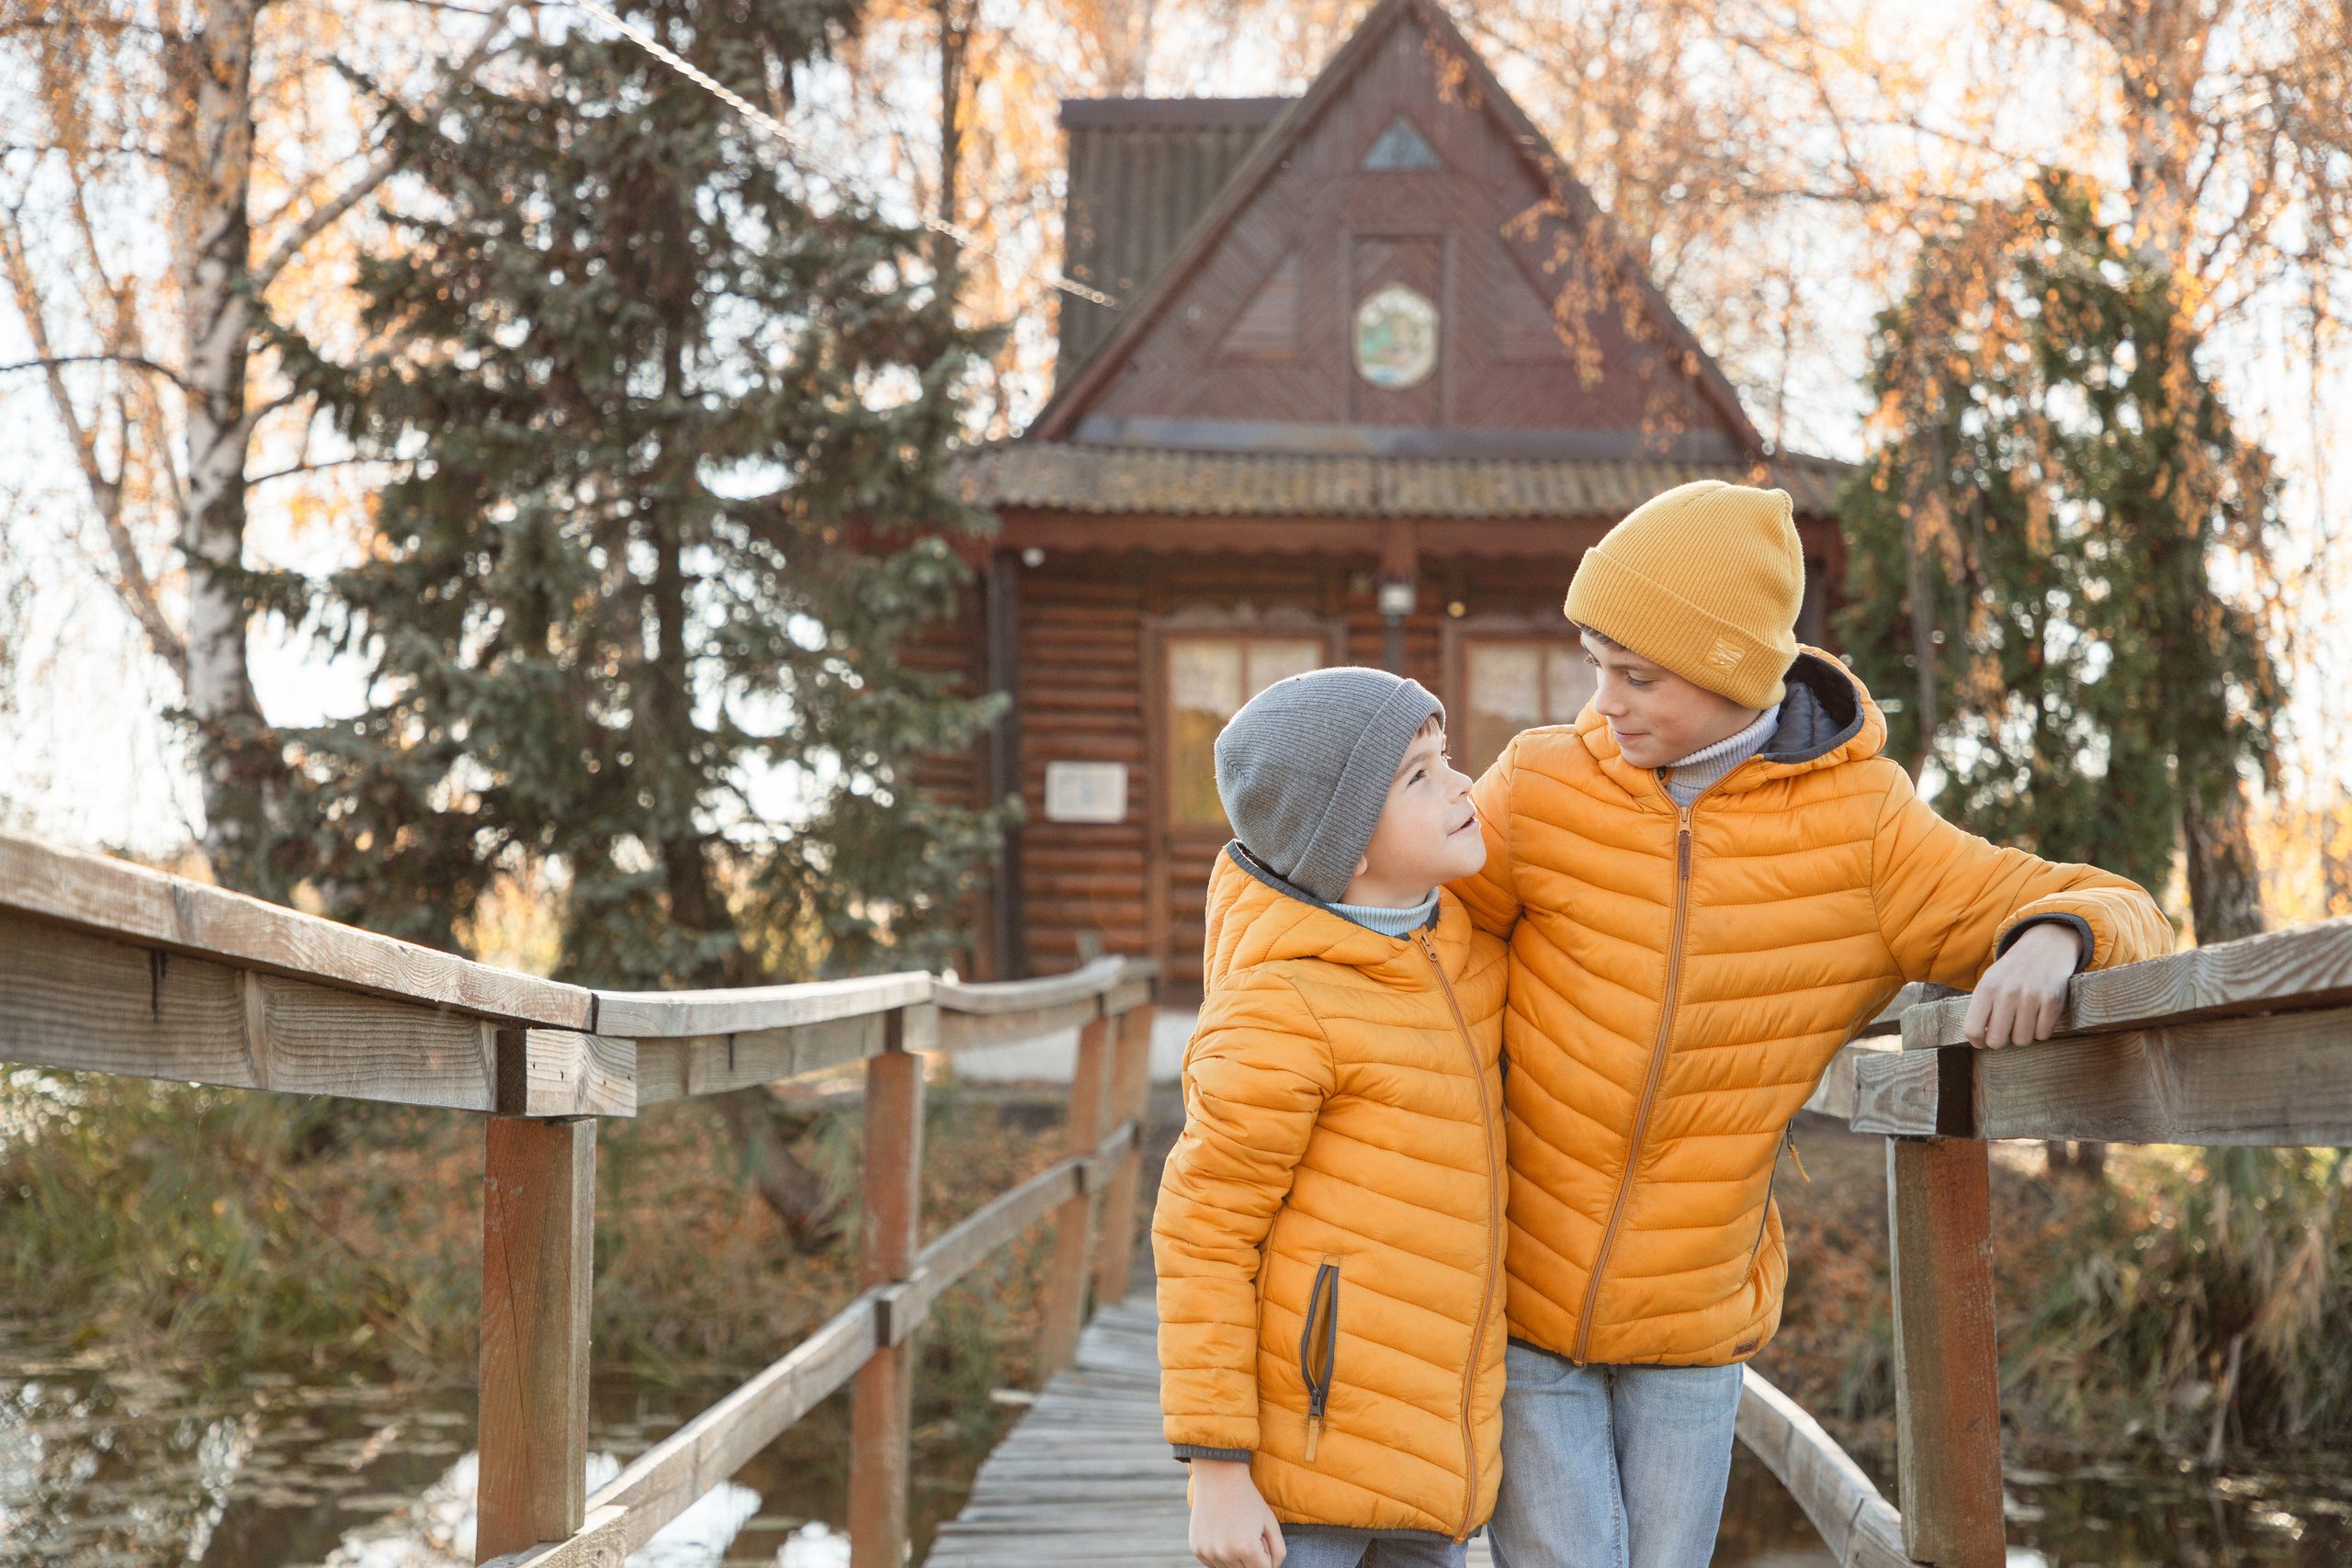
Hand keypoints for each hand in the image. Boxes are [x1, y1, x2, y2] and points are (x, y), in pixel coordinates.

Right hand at [1189, 1458, 1284, 1567]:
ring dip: (1235, 1556)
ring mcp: (1208, 1552)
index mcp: (1247, 1548)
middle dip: (1251, 1557)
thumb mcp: (1270, 1523)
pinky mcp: (1196, 1549)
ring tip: (1234, 1530)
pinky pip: (1213, 1563)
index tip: (1261, 1537)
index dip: (1265, 1555)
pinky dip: (1220, 1554)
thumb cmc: (1248, 1500)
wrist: (1218, 1478)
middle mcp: (1225, 1553)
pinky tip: (1221, 1533)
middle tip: (1247, 1531)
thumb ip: (1278, 1552)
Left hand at [1963, 924, 2082, 1048]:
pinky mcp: (2053, 1000)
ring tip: (2022, 1020)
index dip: (1976, 1042)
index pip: (1972, 1029)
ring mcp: (2031, 996)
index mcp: (1986, 988)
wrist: (2045, 948)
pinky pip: (2043, 1035)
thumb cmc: (2011, 972)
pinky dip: (2040, 1030)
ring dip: (2022, 1035)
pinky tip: (2038, 1016)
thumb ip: (1980, 1008)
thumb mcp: (1988, 982)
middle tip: (2005, 1031)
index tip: (1982, 1041)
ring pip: (2022, 1041)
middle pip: (1997, 1041)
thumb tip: (1977, 1039)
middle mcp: (2007, 992)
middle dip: (2001, 1041)